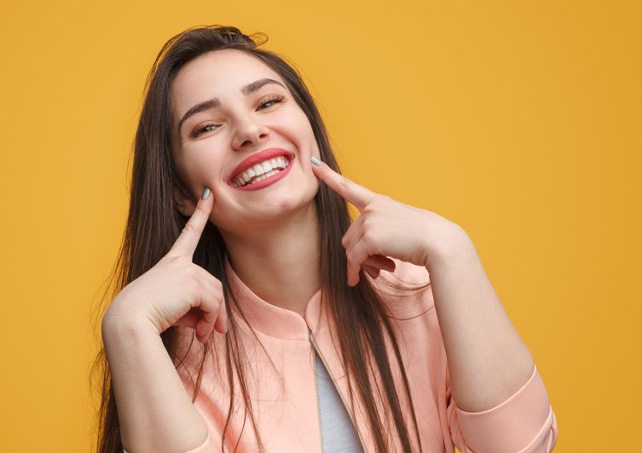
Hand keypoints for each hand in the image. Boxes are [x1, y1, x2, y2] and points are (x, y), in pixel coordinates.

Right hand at [104, 187, 226, 342]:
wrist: (130, 321)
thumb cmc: (146, 317)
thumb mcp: (173, 309)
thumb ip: (194, 309)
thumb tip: (213, 323)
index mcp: (171, 262)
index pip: (189, 233)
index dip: (201, 213)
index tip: (209, 195)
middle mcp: (180, 262)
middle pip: (213, 284)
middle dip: (216, 311)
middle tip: (213, 333)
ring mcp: (187, 271)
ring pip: (216, 296)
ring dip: (214, 319)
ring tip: (204, 336)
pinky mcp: (192, 283)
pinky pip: (213, 304)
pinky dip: (211, 321)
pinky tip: (201, 334)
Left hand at [310, 156, 466, 285]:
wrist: (440, 243)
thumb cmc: (425, 240)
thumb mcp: (399, 230)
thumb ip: (377, 236)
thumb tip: (357, 259)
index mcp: (380, 202)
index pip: (350, 187)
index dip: (330, 176)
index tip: (314, 163)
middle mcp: (372, 208)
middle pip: (349, 236)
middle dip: (358, 255)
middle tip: (377, 269)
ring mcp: (371, 221)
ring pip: (350, 249)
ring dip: (361, 264)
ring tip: (382, 270)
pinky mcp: (370, 237)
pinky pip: (354, 259)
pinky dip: (354, 272)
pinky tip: (357, 280)